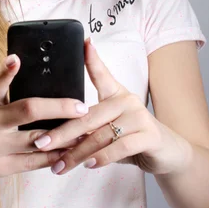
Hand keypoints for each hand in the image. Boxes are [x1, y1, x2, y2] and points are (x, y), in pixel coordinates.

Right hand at [0, 54, 87, 186]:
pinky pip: (31, 163)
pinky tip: (67, 152)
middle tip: (81, 106)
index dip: (5, 70)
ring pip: (36, 140)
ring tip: (85, 131)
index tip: (16, 58)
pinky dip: (51, 157)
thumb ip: (1, 94)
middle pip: (27, 110)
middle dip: (58, 108)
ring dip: (63, 136)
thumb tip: (26, 74)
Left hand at [33, 38, 191, 175]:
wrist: (167, 154)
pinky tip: (89, 165)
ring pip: (100, 135)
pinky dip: (102, 158)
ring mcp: (139, 116)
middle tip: (41, 143)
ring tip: (60, 165)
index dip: (92, 58)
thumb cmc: (132, 138)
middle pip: (88, 115)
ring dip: (77, 154)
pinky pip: (119, 147)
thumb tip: (56, 136)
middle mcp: (126, 100)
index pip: (101, 73)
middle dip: (62, 132)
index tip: (84, 42)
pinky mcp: (149, 135)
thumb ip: (88, 128)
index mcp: (115, 94)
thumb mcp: (108, 129)